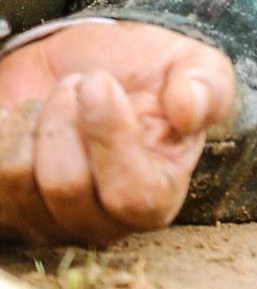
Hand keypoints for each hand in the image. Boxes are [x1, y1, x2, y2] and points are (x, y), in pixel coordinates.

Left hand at [0, 22, 236, 244]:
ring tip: (56, 101)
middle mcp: (100, 223)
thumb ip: (206, 87)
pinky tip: (25, 118)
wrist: (84, 66)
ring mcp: (44, 221)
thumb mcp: (192, 65)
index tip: (97, 83)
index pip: (132, 196)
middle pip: (65, 186)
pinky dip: (2, 129)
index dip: (110, 139)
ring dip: (32, 118)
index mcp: (157, 196)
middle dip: (63, 116)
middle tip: (78, 83)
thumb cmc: (143, 72)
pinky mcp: (3, 210)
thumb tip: (189, 110)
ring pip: (16, 177)